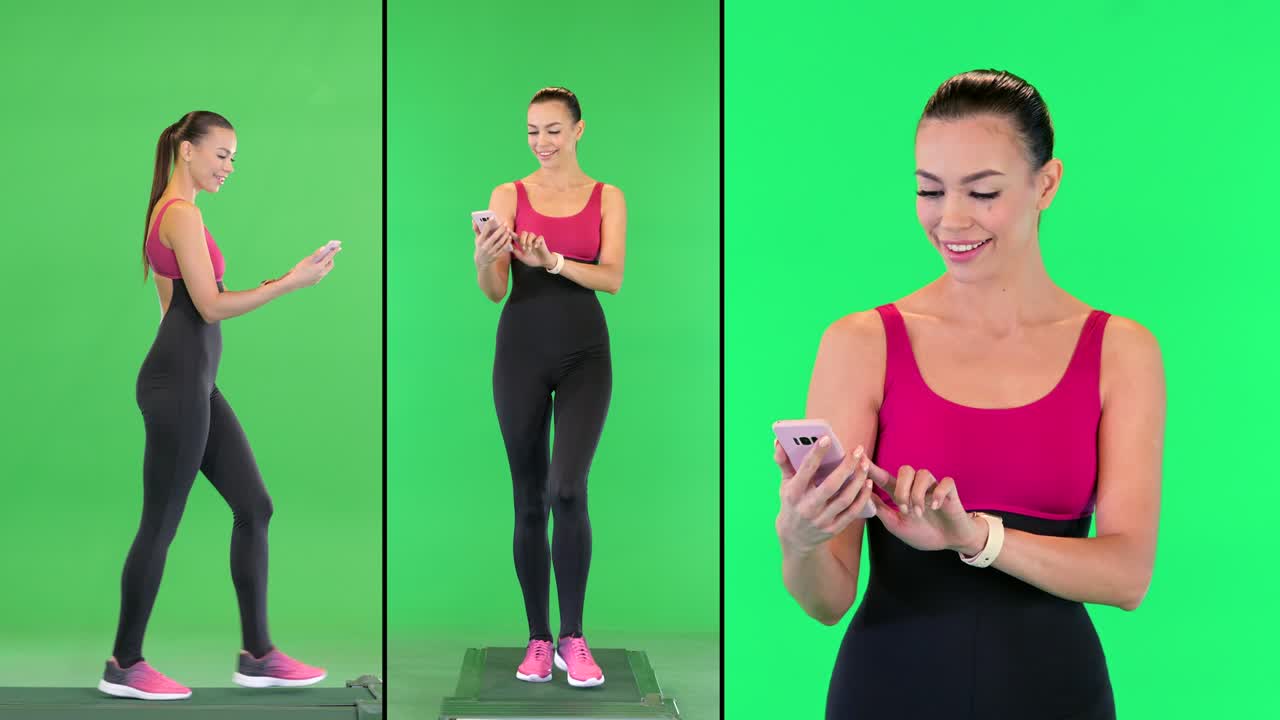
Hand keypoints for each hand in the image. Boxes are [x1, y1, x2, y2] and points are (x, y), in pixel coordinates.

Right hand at [283, 243, 339, 289]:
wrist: (293, 282)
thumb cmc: (299, 269)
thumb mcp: (307, 260)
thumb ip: (316, 254)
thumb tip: (324, 248)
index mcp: (320, 267)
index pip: (330, 257)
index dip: (334, 251)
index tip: (338, 246)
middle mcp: (322, 273)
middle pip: (330, 265)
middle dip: (330, 259)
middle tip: (328, 254)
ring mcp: (319, 278)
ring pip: (325, 270)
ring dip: (325, 265)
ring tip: (321, 260)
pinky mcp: (315, 282)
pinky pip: (320, 275)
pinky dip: (319, 270)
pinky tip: (314, 268)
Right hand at [474, 218, 512, 266]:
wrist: (481, 262)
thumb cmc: (480, 247)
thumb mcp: (477, 239)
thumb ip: (476, 229)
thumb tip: (474, 220)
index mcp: (480, 241)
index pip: (484, 231)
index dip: (489, 224)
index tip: (493, 217)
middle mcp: (485, 247)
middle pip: (494, 237)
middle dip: (500, 229)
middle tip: (505, 223)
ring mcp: (491, 252)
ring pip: (500, 242)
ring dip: (505, 235)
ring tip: (508, 229)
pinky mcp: (496, 255)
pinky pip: (503, 248)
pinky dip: (507, 242)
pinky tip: (509, 237)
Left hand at [512, 231, 556, 267]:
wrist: (541, 262)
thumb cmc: (531, 259)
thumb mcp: (521, 256)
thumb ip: (515, 251)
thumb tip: (508, 245)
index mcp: (522, 242)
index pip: (516, 236)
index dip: (511, 233)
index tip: (507, 229)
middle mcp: (528, 239)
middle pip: (524, 233)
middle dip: (522, 239)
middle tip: (523, 247)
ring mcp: (535, 239)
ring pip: (531, 234)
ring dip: (529, 241)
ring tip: (530, 249)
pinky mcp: (541, 241)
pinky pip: (539, 237)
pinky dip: (537, 241)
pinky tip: (536, 246)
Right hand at [775, 436, 876, 557]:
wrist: (795, 538)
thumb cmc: (791, 503)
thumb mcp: (784, 484)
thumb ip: (784, 462)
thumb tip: (779, 442)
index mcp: (793, 493)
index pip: (806, 470)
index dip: (817, 454)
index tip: (827, 438)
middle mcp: (807, 507)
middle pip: (831, 485)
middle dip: (847, 466)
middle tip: (858, 450)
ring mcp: (822, 520)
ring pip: (845, 498)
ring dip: (858, 480)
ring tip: (865, 464)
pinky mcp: (834, 528)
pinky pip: (852, 512)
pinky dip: (862, 497)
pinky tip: (867, 483)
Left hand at [864, 462, 987, 553]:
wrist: (950, 541)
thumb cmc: (923, 533)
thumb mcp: (897, 525)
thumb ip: (881, 511)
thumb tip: (862, 497)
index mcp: (901, 494)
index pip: (884, 477)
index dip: (873, 468)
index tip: (860, 459)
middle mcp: (916, 487)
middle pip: (905, 470)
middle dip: (901, 489)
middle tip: (904, 510)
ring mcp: (934, 488)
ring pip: (923, 474)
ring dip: (918, 494)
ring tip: (919, 513)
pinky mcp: (950, 492)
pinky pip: (945, 482)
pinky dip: (938, 493)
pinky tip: (935, 506)